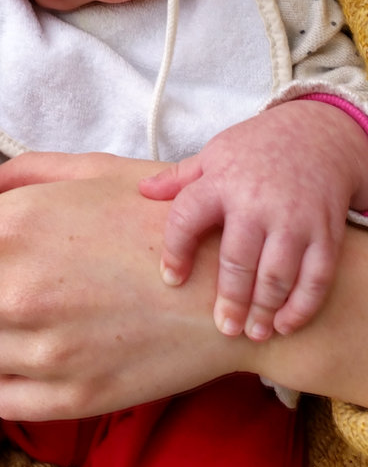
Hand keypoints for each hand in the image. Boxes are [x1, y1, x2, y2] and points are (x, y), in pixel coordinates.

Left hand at [0, 162, 246, 420]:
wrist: (231, 282)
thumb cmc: (161, 218)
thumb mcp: (97, 173)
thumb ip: (28, 173)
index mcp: (17, 227)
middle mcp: (19, 290)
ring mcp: (45, 350)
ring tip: (25, 318)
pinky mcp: (73, 396)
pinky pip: (2, 397)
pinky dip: (12, 378)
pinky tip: (43, 353)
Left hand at [140, 100, 366, 340]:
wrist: (319, 133)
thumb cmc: (258, 147)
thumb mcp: (215, 152)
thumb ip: (179, 177)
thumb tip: (141, 191)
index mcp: (221, 180)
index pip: (187, 217)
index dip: (175, 251)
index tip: (171, 279)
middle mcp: (257, 201)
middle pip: (237, 258)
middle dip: (230, 299)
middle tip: (223, 327)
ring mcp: (294, 218)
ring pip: (277, 274)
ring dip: (264, 309)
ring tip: (251, 333)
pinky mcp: (325, 232)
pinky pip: (316, 276)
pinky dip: (302, 306)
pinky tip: (285, 324)